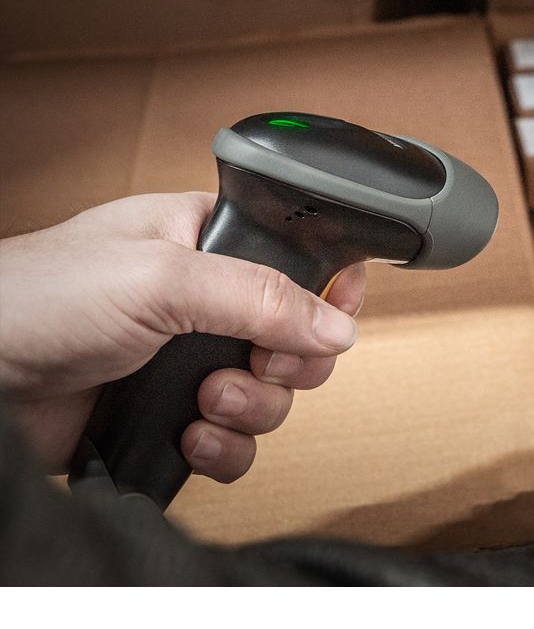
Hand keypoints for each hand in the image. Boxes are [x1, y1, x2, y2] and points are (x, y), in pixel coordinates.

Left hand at [0, 193, 364, 481]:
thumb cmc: (38, 297)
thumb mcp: (161, 277)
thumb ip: (259, 296)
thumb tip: (338, 325)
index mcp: (207, 242)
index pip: (299, 258)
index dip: (328, 289)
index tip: (331, 317)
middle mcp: (207, 302)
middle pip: (299, 336)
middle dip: (287, 361)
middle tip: (256, 361)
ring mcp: (191, 361)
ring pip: (274, 394)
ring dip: (251, 407)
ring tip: (205, 398)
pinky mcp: (173, 415)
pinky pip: (237, 440)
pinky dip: (225, 448)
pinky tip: (190, 436)